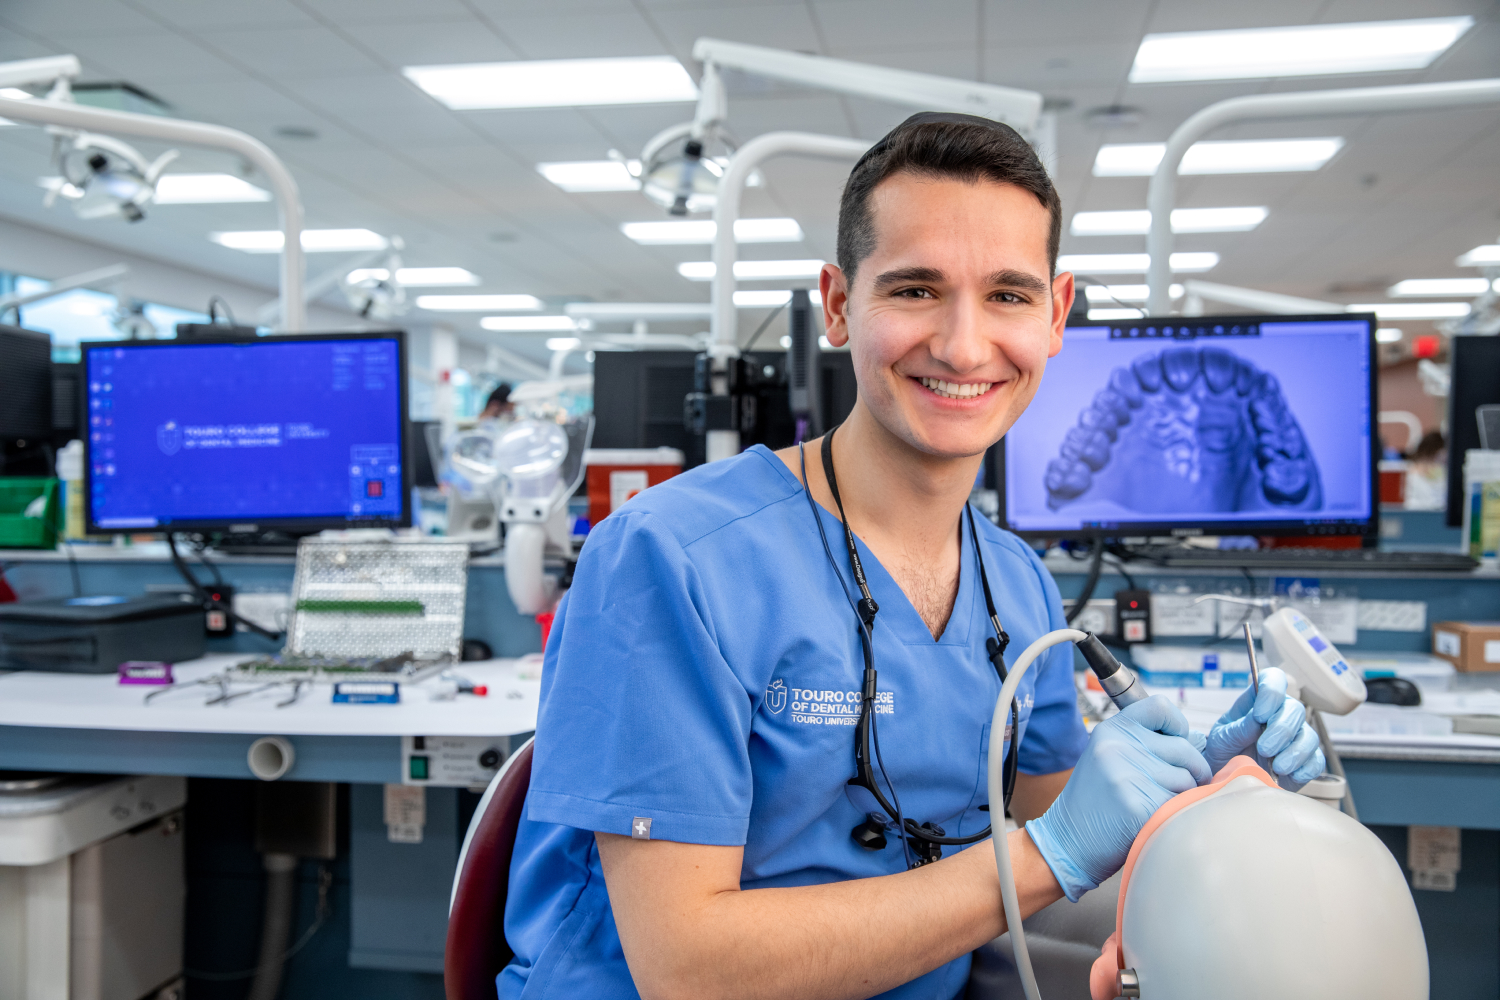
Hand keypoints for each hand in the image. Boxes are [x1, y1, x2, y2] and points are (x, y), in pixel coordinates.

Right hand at [1025, 696, 1209, 901]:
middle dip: (1193, 771)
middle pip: (1185, 749)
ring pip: (1188, 780)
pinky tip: (1152, 822)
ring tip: (1155, 806)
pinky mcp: (1137, 805)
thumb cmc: (1098, 803)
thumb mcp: (1112, 760)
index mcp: (1111, 730)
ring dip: (1182, 797)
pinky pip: (1180, 805)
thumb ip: (1147, 745)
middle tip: (1176, 789)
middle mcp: (1118, 746)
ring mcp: (1126, 774)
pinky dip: (1174, 816)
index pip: (1160, 707)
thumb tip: (1200, 742)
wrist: (1067, 842)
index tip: (1177, 744)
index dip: (1179, 726)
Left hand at [1200, 667, 1324, 785]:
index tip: (1260, 715)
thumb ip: (1239, 728)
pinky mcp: (1306, 760)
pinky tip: (1288, 777)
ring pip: (1310, 736)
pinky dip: (1304, 769)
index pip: (1274, 679)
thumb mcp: (1222, 738)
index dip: (1271, 692)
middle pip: (1295, 709)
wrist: (1230, 778)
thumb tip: (1257, 719)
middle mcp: (1281, 714)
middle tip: (1264, 749)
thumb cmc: (1224, 751)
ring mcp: (1296, 736)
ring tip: (1276, 767)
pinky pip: (1316, 761)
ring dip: (1294, 753)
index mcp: (1258, 701)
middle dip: (1281, 730)